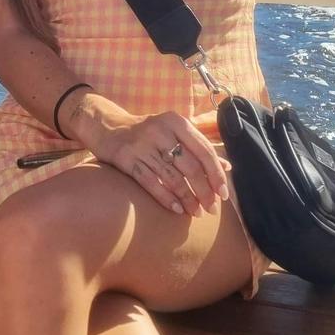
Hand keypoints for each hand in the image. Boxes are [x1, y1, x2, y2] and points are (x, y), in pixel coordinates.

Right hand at [92, 109, 229, 216]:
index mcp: (176, 122)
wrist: (106, 126)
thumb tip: (227, 167)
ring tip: (196, 213)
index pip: (204, 151)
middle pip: (190, 167)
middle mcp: (160, 130)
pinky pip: (151, 183)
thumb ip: (198, 147)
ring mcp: (141, 144)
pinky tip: (177, 209)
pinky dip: (166, 198)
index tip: (224, 194)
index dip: (216, 175)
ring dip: (187, 199)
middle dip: (204, 192)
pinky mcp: (125, 158)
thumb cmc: (147, 132)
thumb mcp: (173, 132)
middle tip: (212, 209)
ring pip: (172, 178)